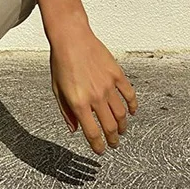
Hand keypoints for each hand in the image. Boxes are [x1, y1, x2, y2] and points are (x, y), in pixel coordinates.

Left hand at [49, 29, 137, 153]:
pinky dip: (133, 107)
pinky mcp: (117, 75)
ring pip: (121, 114)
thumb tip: (75, 129)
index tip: (100, 150)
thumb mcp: (57, 89)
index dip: (98, 145)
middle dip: (112, 139)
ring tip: (121, 131)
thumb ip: (66, 111)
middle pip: (110, 127)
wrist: (71, 38)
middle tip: (113, 144)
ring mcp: (108, 86)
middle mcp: (96, 97)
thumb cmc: (60, 62)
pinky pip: (130, 95)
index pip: (92, 132)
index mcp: (79, 102)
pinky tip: (131, 112)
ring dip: (123, 126)